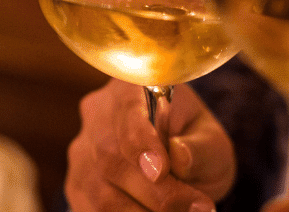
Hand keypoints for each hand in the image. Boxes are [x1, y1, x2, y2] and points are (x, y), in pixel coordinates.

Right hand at [66, 79, 235, 211]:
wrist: (179, 165)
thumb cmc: (196, 146)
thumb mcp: (212, 142)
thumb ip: (200, 148)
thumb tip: (178, 156)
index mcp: (131, 88)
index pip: (128, 112)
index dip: (141, 143)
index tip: (161, 171)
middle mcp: (97, 115)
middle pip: (109, 156)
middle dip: (153, 192)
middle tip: (197, 209)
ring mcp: (82, 150)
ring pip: (97, 189)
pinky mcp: (77, 184)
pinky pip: (90, 209)